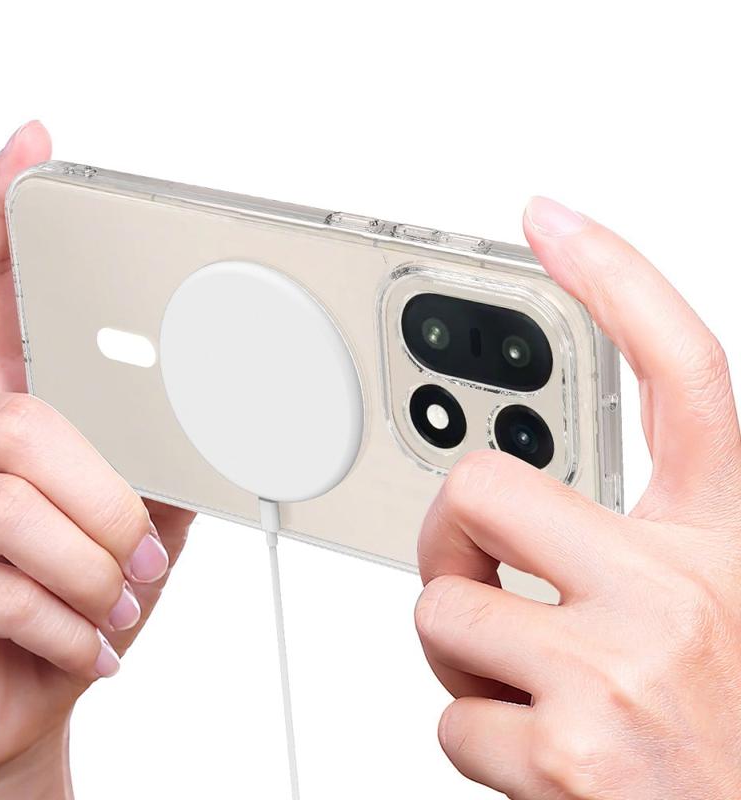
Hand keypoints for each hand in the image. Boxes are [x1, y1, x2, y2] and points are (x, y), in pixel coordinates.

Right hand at [0, 123, 194, 798]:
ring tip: (118, 602)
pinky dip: (65, 620)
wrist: (32, 693)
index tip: (35, 149)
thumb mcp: (136, 514)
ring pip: (10, 493)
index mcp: (2, 411)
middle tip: (143, 553)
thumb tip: (219, 407)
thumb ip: (156, 454)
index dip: (2, 214)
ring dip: (94, 560)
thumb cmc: (82, 599)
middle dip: (106, 495)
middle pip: (20, 415)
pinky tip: (85, 642)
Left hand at [415, 197, 740, 798]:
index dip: (616, 277)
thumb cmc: (724, 734)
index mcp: (721, 545)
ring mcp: (621, 670)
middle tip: (481, 578)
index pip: (680, 370)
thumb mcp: (711, 612)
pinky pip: (448, 713)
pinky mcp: (569, 753)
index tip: (550, 222)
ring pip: (441, 607)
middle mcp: (678, 591)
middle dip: (451, 536)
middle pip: (483, 485)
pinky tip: (538, 756)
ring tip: (528, 689)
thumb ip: (630, 546)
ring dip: (462, 652)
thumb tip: (516, 513)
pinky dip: (473, 735)